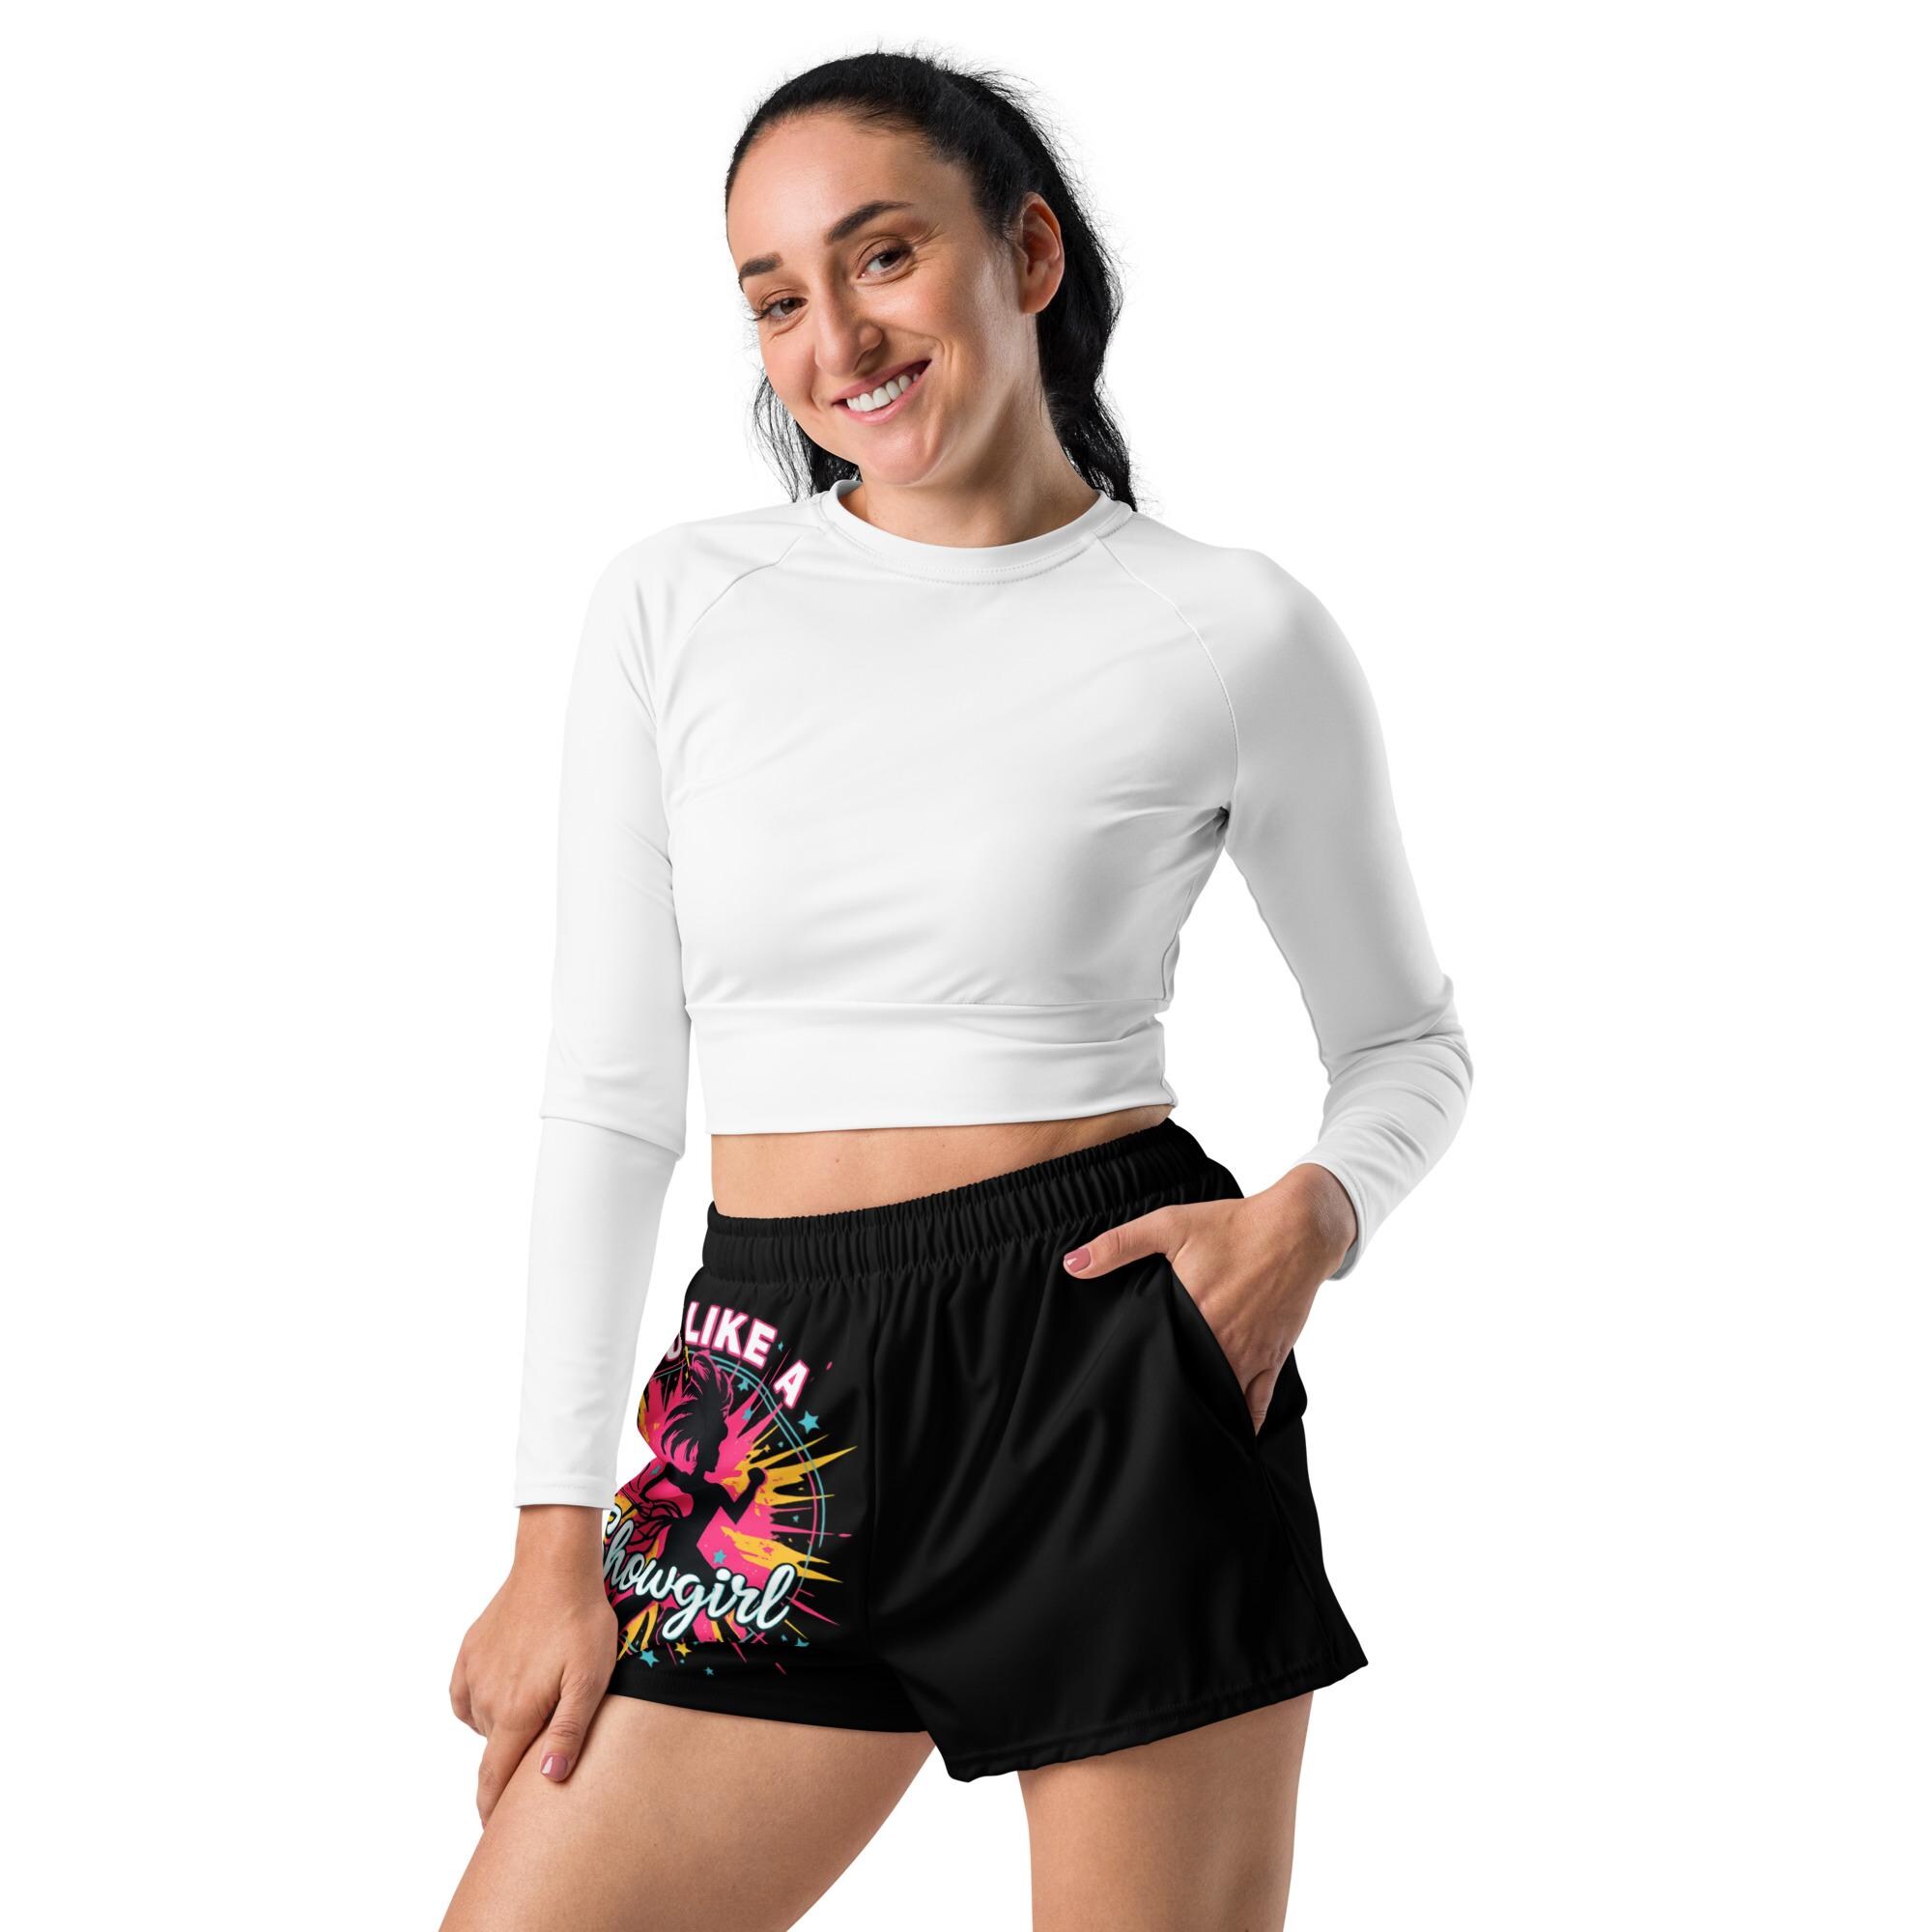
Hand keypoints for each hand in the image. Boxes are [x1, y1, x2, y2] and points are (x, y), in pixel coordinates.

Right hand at [448, 1506, 618, 1824]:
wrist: (554, 1565)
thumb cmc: (580, 1622)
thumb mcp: (590, 1679)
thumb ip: (568, 1730)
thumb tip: (548, 1777)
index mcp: (515, 1713)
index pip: (494, 1779)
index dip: (494, 1811)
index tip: (496, 1833)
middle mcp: (486, 1700)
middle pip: (494, 1750)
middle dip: (509, 1763)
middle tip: (536, 1759)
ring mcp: (473, 1675)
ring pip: (484, 1723)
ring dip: (502, 1729)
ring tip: (534, 1711)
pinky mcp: (469, 1653)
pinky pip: (467, 1696)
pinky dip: (482, 1704)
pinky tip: (506, 1692)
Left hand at [1061, 1162, 1356, 1433]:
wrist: (1298, 1228)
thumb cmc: (1233, 1224)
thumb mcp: (1170, 1224)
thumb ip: (1119, 1245)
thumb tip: (1072, 1265)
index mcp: (1192, 1311)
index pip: (1154, 1357)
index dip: (1135, 1375)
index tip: (1116, 1391)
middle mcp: (1221, 1340)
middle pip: (1187, 1384)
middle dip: (1165, 1401)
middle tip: (1141, 1419)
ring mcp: (1250, 1354)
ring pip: (1220, 1401)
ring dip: (1201, 1413)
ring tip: (1175, 1433)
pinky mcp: (1273, 1358)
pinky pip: (1257, 1404)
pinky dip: (1242, 1422)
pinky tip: (1226, 1436)